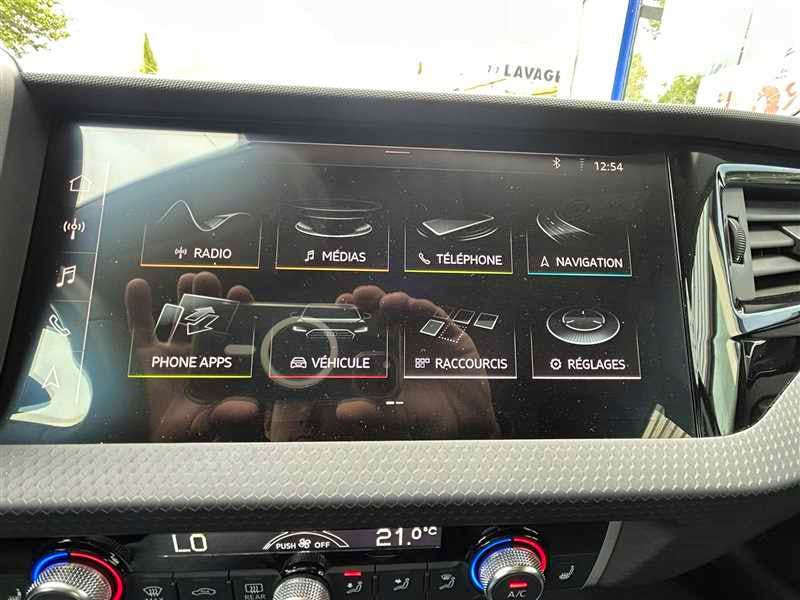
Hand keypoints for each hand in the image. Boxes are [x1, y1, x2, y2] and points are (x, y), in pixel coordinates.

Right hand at [125, 271, 260, 440]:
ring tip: (187, 279)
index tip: (240, 292)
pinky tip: (137, 284)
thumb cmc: (195, 434)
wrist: (165, 443)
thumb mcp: (211, 424)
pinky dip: (138, 307)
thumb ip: (227, 415)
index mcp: (222, 364)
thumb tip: (248, 410)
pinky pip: (142, 328)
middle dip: (209, 297)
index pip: (234, 332)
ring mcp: (175, 352)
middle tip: (208, 278)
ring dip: (184, 296)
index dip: (239, 311)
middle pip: (208, 318)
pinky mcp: (148, 357)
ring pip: (181, 317)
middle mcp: (202, 353)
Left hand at [328, 285, 499, 438]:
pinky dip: (425, 308)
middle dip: (370, 300)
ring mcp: (425, 334)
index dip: (354, 314)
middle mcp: (404, 339)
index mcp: (386, 353)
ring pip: (408, 309)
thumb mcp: (397, 412)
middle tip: (358, 295)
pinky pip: (436, 316)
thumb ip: (372, 410)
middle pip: (383, 312)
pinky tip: (415, 306)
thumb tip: (342, 412)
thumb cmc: (429, 414)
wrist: (465, 419)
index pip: (366, 328)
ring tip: (386, 302)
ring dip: (397, 300)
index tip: (341, 304)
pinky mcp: (448, 334)